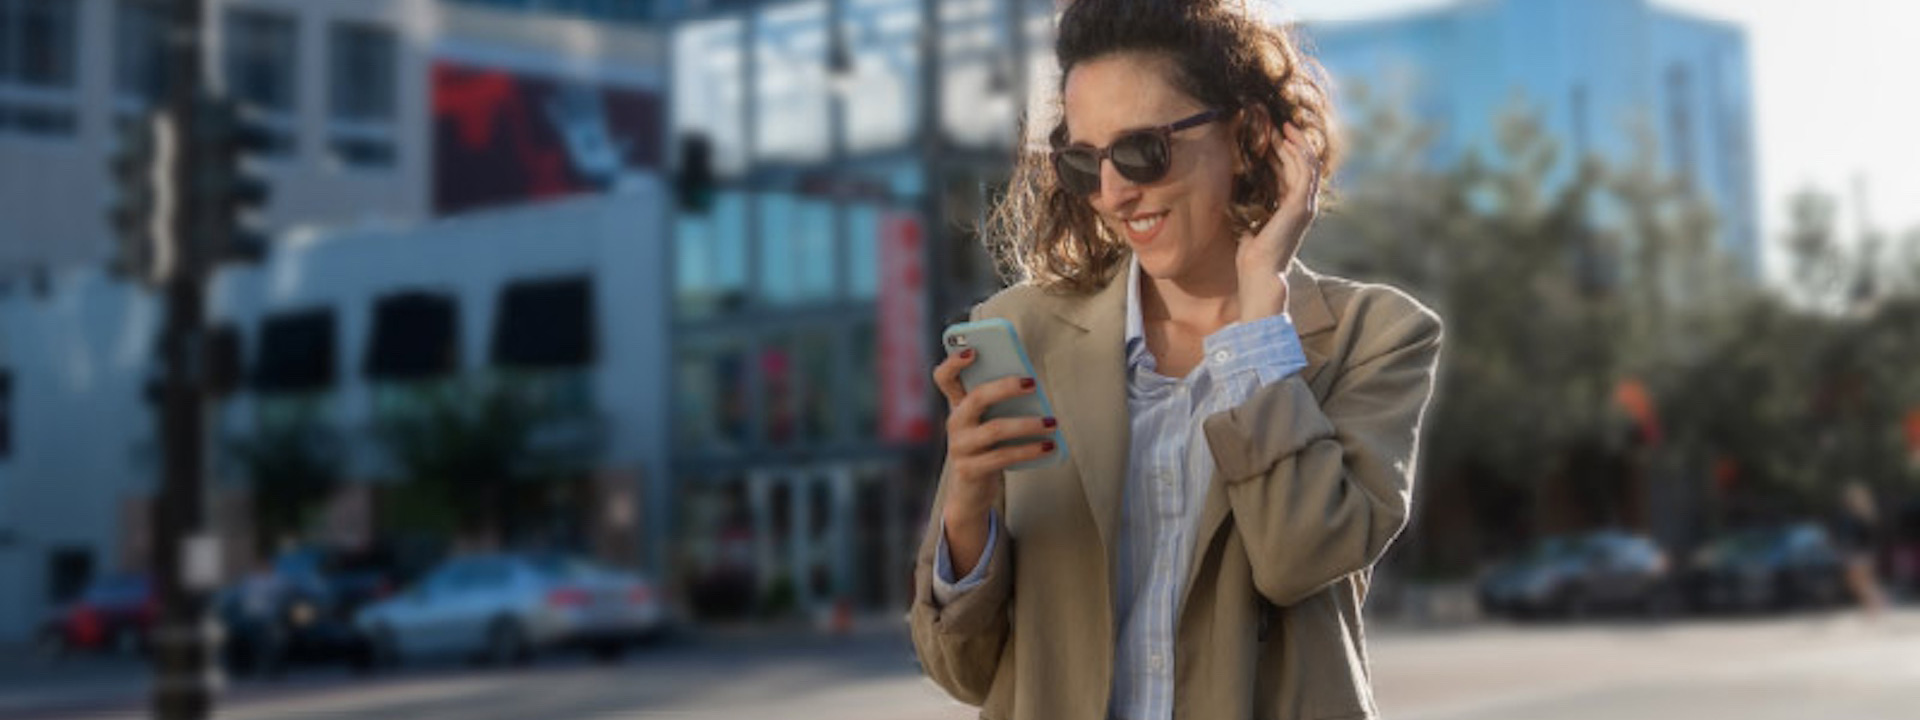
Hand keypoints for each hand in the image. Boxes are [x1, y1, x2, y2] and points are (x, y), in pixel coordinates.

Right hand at [930, 350, 1058, 528]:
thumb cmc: (986, 449)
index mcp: (958, 406)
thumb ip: (1001, 404)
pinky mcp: (970, 470)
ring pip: (994, 429)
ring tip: (1051, 422)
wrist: (970, 493)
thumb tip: (1032, 387)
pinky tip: (1048, 446)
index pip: (944, 378)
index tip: (973, 351)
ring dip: (1027, 424)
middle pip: (975, 398)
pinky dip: (1029, 450)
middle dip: (1005, 387)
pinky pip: (1002, 457)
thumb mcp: (988, 423)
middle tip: (1032, 383)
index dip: (954, 362)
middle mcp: (954, 423)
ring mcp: (960, 447)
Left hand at [1234, 122, 1320, 319]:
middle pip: (1302, 164)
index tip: (1267, 135)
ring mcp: (1304, 205)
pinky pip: (1304, 171)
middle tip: (1274, 122)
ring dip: (1294, 142)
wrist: (1258, 274)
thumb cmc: (1251, 256)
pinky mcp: (1300, 206)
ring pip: (1307, 163)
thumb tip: (1235, 187)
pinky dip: (1297, 153)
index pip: (1292, 173)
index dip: (1282, 152)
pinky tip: (1285, 140)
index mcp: (1292, 208)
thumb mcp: (1248, 221)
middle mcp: (1303, 205)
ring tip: (1280, 126)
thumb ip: (1250, 205)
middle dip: (1289, 141)